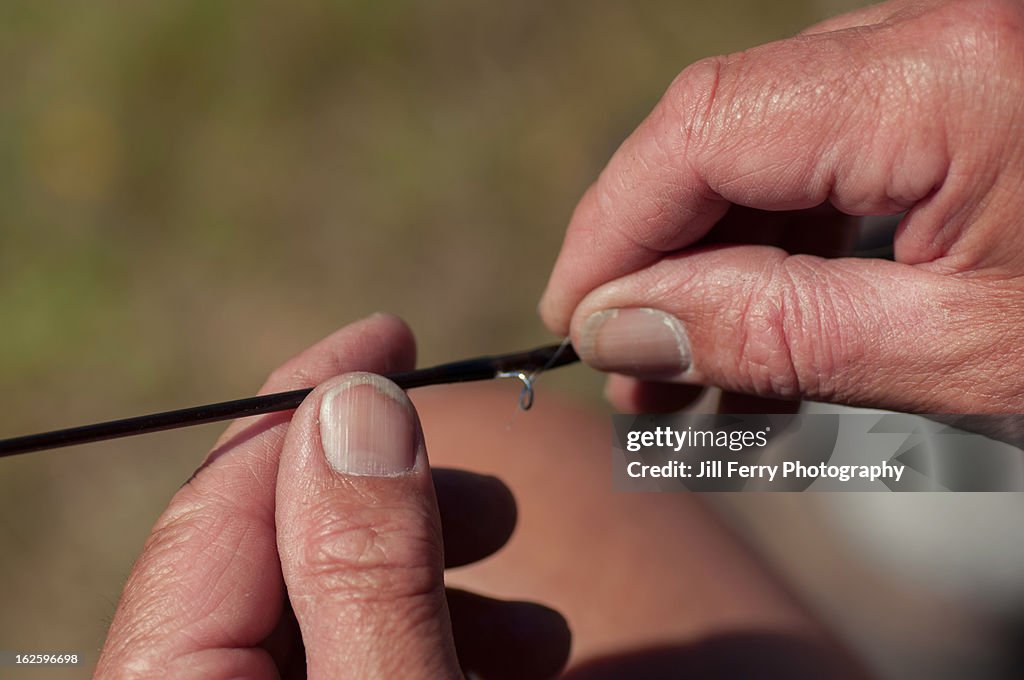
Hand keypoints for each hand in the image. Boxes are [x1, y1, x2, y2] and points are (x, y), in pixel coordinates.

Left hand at [96, 314, 569, 678]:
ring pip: (317, 610)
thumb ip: (364, 570)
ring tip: (536, 630)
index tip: (392, 336)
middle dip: (397, 509)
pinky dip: (420, 640)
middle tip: (499, 509)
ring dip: (431, 591)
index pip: (222, 501)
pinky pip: (339, 660)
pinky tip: (502, 661)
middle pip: (271, 550)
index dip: (309, 400)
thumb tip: (354, 403)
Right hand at [540, 0, 1023, 413]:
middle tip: (633, 376)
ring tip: (698, 383)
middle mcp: (934, 31)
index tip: (573, 323)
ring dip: (716, 265)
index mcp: (942, 81)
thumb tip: (618, 325)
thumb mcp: (956, 354)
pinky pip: (825, 151)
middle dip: (659, 260)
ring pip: (764, 147)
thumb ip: (774, 330)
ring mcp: (943, 51)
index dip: (612, 227)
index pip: (704, 130)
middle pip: (721, 130)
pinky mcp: (952, 85)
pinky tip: (767, 332)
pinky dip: (783, 246)